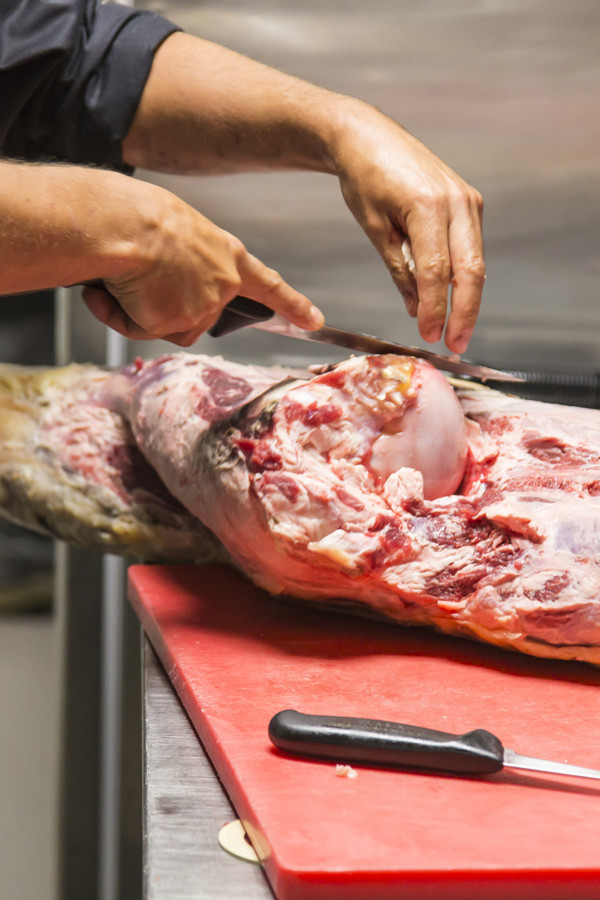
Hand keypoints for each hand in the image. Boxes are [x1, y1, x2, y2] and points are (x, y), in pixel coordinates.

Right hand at [83, 181, 322, 344]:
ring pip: (165, 325)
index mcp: (227, 254)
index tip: (314, 319)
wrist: (123, 224)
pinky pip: (141, 329)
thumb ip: (183, 260)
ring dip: (138, 308)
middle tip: (139, 276)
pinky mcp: (179, 323)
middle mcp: (223, 284)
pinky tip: (116, 288)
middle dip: (162, 305)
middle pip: (195, 315)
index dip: (292, 303)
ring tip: (126, 275)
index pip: (268, 284)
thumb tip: (156, 285)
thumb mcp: (175, 230)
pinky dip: (121, 314)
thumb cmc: (138, 215)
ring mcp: (204, 307)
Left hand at [333, 102, 484, 353]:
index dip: (436, 308)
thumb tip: (418, 309)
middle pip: (471, 269)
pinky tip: (451, 301)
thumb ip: (401, 270)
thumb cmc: (364, 178)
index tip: (430, 337)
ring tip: (456, 332)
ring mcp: (468, 200)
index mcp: (428, 205)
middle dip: (465, 312)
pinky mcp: (469, 203)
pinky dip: (461, 276)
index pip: (437, 270)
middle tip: (457, 345)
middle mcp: (457, 201)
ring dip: (467, 299)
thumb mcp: (374, 228)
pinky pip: (470, 247)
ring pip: (475, 261)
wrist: (368, 135)